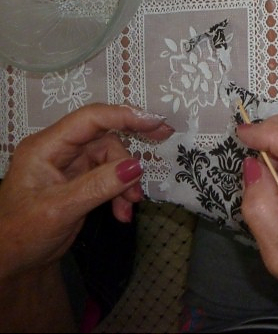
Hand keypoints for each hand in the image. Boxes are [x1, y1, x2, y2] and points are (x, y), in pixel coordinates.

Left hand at [0, 103, 173, 279]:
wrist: (11, 262)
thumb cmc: (22, 234)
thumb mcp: (60, 209)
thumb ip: (99, 186)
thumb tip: (136, 167)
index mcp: (46, 147)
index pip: (90, 119)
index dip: (124, 116)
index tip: (155, 122)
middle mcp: (59, 150)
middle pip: (106, 140)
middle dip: (128, 159)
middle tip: (161, 147)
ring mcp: (70, 166)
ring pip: (112, 161)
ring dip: (126, 183)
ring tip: (130, 206)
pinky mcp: (80, 182)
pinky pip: (110, 178)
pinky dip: (120, 194)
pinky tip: (121, 213)